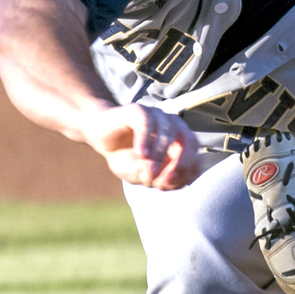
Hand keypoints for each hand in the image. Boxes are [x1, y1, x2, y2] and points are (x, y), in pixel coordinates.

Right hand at [79, 103, 201, 189]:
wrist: (99, 136)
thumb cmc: (123, 156)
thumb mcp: (139, 175)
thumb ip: (154, 179)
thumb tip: (160, 177)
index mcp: (179, 143)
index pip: (195, 158)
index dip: (187, 172)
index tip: (170, 184)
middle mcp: (173, 127)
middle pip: (190, 142)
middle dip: (183, 162)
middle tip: (166, 178)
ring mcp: (156, 116)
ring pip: (168, 133)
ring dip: (160, 154)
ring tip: (149, 169)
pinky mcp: (138, 110)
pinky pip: (147, 124)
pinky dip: (146, 140)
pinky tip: (141, 154)